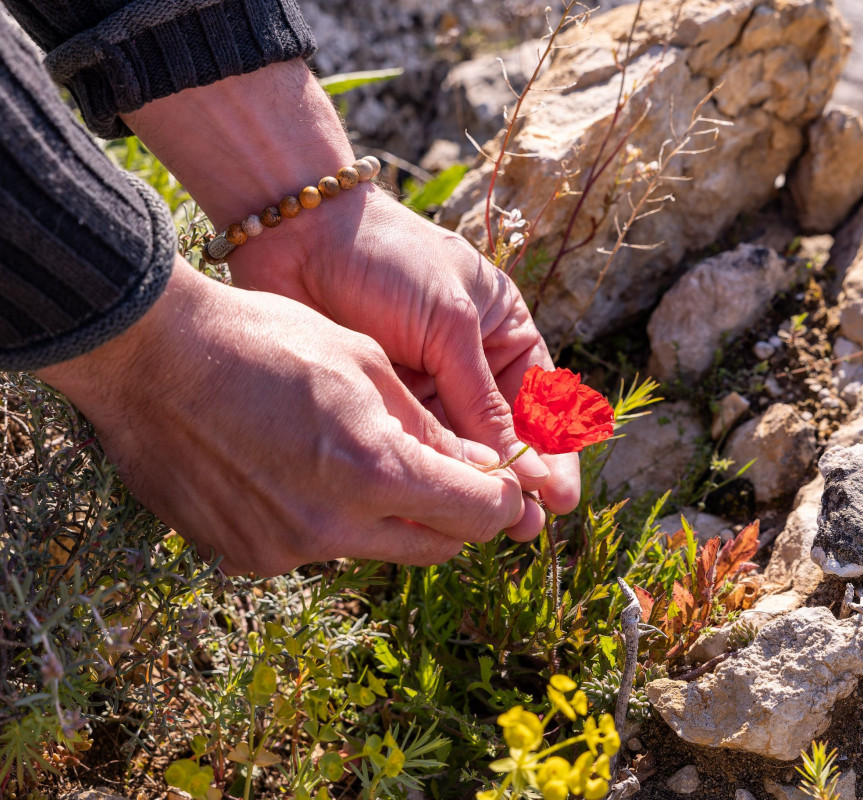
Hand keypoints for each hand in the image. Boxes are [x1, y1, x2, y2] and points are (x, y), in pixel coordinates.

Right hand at [38, 259, 526, 576]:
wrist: (148, 356)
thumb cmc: (261, 339)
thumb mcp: (362, 362)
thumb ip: (429, 426)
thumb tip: (483, 467)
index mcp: (373, 471)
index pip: (476, 515)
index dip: (500, 498)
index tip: (500, 479)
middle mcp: (333, 528)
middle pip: (433, 546)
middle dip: (452, 513)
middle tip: (446, 472)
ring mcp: (283, 550)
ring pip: (374, 548)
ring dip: (387, 515)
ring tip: (357, 457)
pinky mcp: (243, 557)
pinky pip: (313, 549)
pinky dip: (326, 520)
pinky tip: (298, 470)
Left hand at [123, 60, 580, 538]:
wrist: (301, 235)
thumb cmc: (390, 261)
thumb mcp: (449, 326)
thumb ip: (482, 401)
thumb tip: (526, 470)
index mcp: (504, 332)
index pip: (543, 402)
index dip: (555, 453)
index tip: (560, 499)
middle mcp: (470, 364)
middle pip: (503, 435)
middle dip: (517, 480)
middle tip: (527, 528)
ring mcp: (426, 386)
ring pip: (458, 449)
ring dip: (473, 485)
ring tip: (488, 524)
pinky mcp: (383, 403)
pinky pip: (413, 447)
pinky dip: (427, 475)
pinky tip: (437, 504)